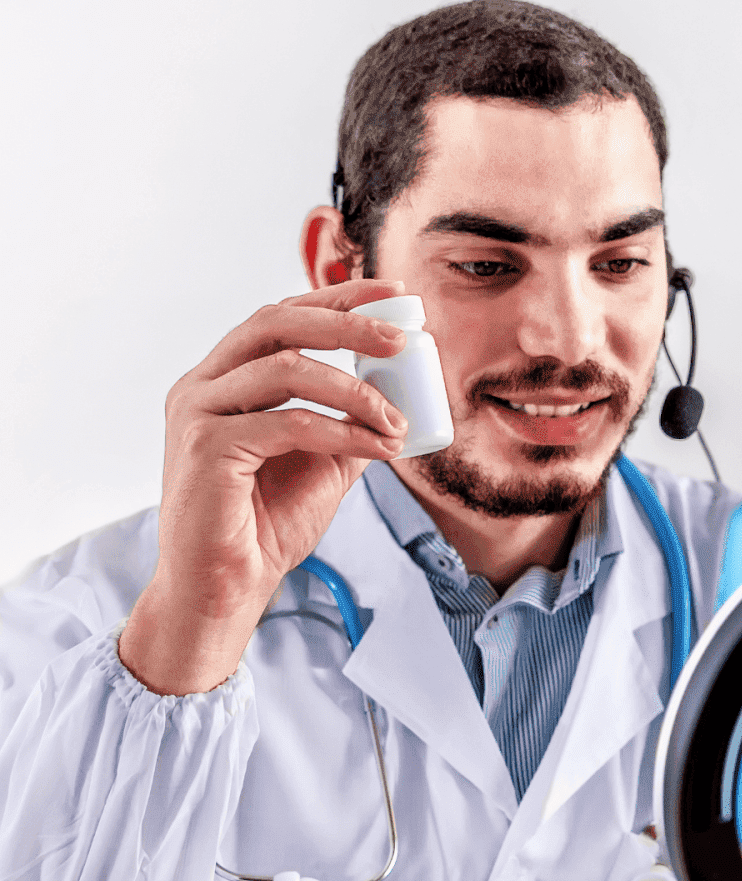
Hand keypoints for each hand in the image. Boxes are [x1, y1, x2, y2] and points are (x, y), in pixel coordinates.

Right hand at [120, 279, 410, 693]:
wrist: (227, 587)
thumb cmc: (267, 525)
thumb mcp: (326, 461)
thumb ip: (352, 420)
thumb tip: (404, 392)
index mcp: (225, 378)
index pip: (282, 316)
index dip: (339, 298)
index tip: (395, 293)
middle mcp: (203, 385)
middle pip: (277, 322)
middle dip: (347, 323)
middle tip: (404, 338)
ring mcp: (198, 412)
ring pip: (286, 369)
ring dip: (356, 390)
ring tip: (398, 421)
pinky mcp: (206, 447)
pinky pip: (288, 422)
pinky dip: (342, 431)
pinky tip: (378, 448)